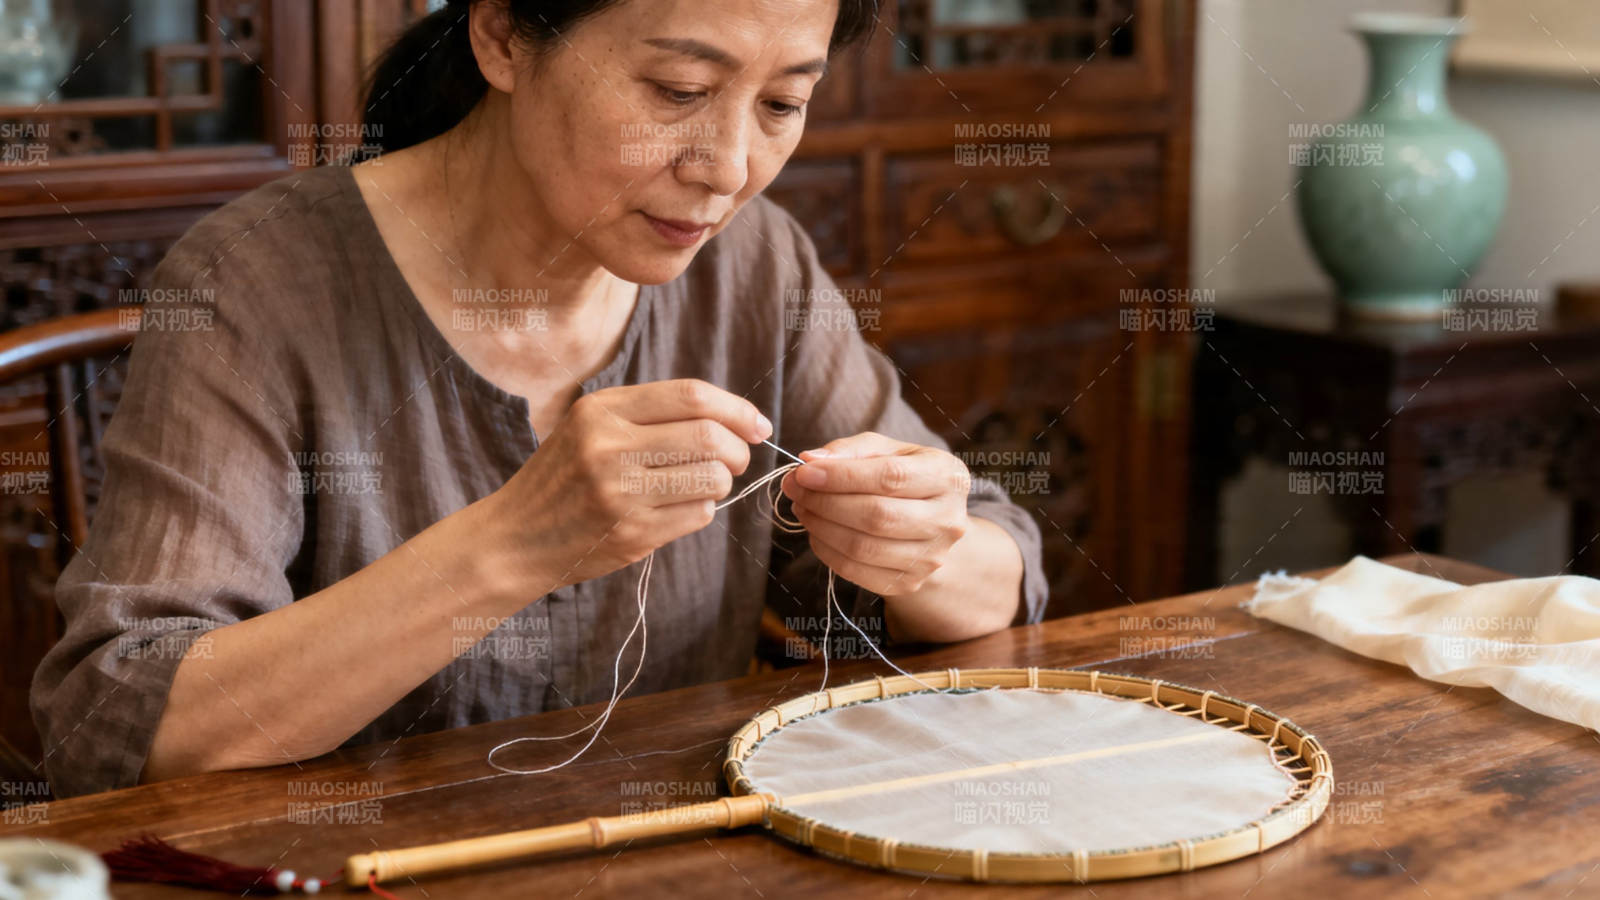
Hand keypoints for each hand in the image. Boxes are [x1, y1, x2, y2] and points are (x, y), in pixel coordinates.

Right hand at [493, 378, 770, 589]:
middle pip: (710, 436)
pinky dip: (702, 511)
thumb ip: (651, 415)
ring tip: (703, 485)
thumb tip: (736, 418)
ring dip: (722, 483)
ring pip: (712, 478)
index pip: (692, 395)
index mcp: (602, 410)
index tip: (757, 424)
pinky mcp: (631, 534)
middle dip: (739, 450)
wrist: (514, 538)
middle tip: (736, 460)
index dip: (737, 408)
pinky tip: (678, 510)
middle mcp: (608, 446)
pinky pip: (698, 515)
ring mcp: (620, 492)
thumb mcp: (591, 427)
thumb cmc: (564, 478)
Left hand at [779, 432, 971, 596]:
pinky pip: (855, 571)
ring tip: (802, 507)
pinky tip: (816, 531)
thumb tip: (809, 460)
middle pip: (876, 516)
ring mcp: (930, 557)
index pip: (891, 477)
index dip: (842, 476)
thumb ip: (849, 451)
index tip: (804, 472)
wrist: (931, 524)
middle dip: (825, 501)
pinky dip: (826, 550)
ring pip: (862, 547)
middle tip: (795, 488)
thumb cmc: (904, 479)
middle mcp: (947, 520)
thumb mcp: (886, 451)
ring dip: (820, 526)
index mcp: (948, 477)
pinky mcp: (909, 583)